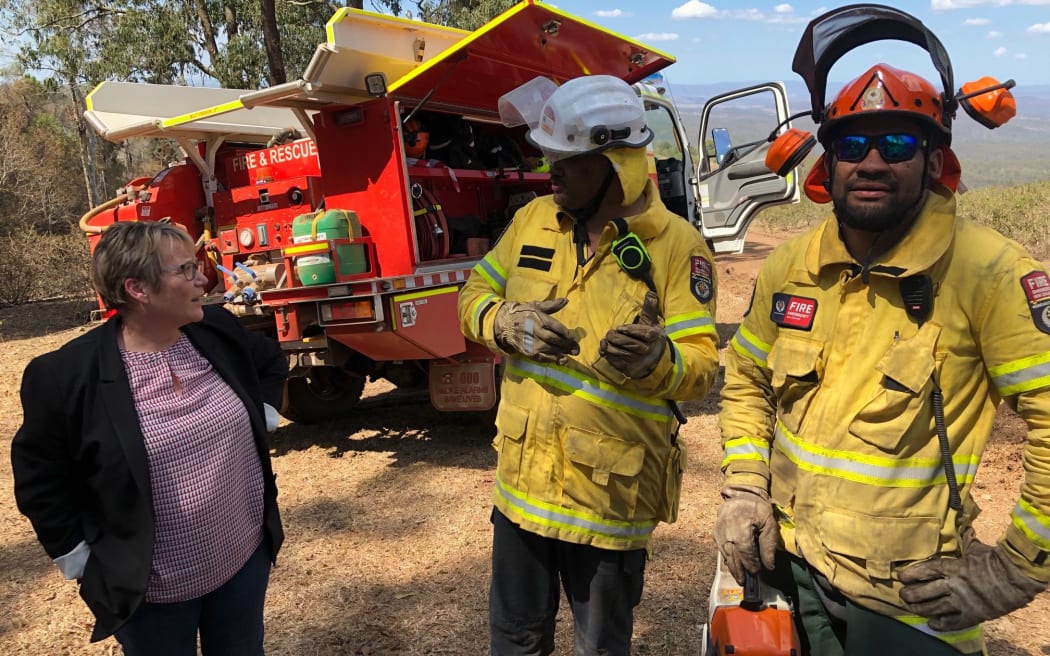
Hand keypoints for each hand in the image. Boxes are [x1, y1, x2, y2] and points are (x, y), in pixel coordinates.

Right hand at [493, 298, 578, 362]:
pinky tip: (561, 360)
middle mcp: (535, 330)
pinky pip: (542, 357)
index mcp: (538, 318)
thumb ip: (551, 305)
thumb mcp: (536, 305)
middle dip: (566, 345)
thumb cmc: (523, 313)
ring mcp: (531, 342)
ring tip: (571, 354)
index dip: (566, 333)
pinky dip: (552, 359)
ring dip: (561, 352)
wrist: (504, 324)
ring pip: (549, 349)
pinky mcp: (527, 351)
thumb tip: (566, 300)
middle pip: (554, 339)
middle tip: (576, 349)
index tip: (573, 337)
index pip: (556, 327)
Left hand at [599, 291, 666, 378]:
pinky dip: (608, 355)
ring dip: (610, 347)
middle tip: (610, 333)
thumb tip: (650, 293)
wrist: (655, 361)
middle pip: (630, 344)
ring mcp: (639, 361)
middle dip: (617, 338)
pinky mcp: (630, 369)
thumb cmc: (650, 338)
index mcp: (654, 337)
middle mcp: (648, 350)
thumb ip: (649, 309)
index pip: (644, 334)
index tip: (620, 328)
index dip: (630, 330)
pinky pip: (616, 362)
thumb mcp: (652, 323)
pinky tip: (604, 349)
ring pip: (621, 353)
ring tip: (605, 340)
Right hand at [713, 484, 777, 583]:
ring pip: (725, 553)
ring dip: (732, 566)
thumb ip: (769, 545)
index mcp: (740, 527)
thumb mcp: (769, 523)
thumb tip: (769, 566)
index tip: (757, 572)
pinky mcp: (715, 532)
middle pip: (732, 555)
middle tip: (744, 583)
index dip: (750, 564)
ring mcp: (718, 531)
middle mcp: (725, 531)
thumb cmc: (757, 508)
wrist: (740, 494)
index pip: (745, 551)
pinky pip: (721, 548)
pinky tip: (733, 565)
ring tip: (739, 578)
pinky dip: (727, 558)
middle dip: (739, 570)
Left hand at [899, 538, 1045, 630]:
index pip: (926, 570)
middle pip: (925, 592)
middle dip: (911, 595)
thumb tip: (964, 527)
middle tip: (903, 595)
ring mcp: (962, 602)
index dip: (912, 574)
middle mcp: (954, 585)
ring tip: (912, 608)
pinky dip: (941, 624)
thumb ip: (965, 541)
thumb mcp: (977, 547)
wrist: (1017, 578)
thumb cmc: (996, 560)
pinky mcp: (973, 614)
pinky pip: (953, 622)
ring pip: (935, 608)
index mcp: (953, 567)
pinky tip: (932, 624)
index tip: (901, 577)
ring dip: (921, 609)